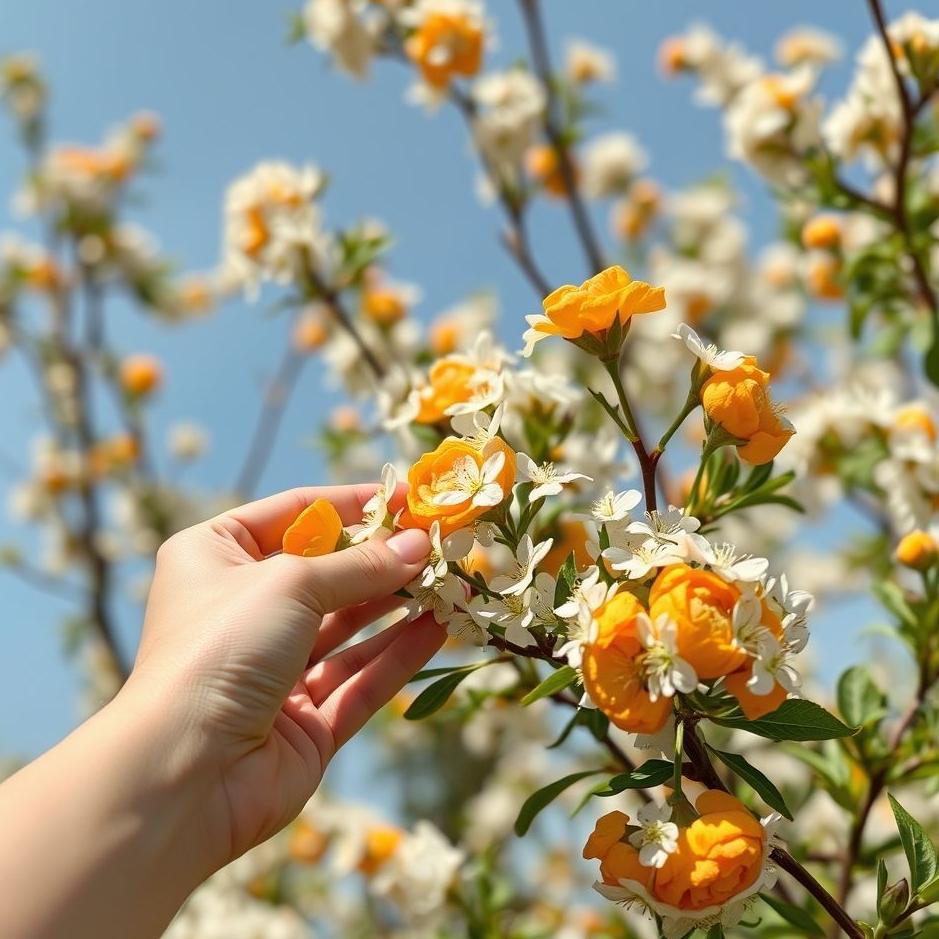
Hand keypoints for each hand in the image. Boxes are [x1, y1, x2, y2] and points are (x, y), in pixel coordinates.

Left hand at [126, 482, 439, 873]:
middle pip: (327, 575)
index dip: (353, 504)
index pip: (295, 516)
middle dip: (384, 559)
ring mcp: (274, 671)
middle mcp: (243, 612)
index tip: (409, 497)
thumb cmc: (221, 648)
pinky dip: (399, 654)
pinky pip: (360, 679)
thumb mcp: (291, 584)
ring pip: (349, 629)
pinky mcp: (304, 723)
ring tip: (452, 582)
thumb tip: (420, 544)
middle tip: (441, 542)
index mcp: (215, 559)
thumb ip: (361, 566)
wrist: (184, 773)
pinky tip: (439, 628)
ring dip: (399, 605)